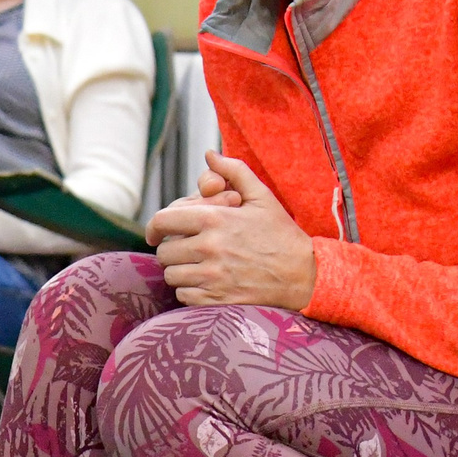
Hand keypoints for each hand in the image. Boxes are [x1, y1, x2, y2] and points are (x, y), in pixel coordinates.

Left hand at [143, 151, 316, 308]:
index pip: (162, 221)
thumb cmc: (281, 234)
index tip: (155, 233)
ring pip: (171, 275)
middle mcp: (209, 248)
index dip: (154, 227)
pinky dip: (190, 290)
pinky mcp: (216, 300)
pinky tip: (207, 282)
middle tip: (188, 250)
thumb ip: (234, 171)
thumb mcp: (262, 197)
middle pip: (164, 252)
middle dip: (172, 249)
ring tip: (199, 266)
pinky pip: (183, 295)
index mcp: (214, 219)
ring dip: (180, 271)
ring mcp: (211, 277)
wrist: (304, 275)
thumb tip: (209, 156)